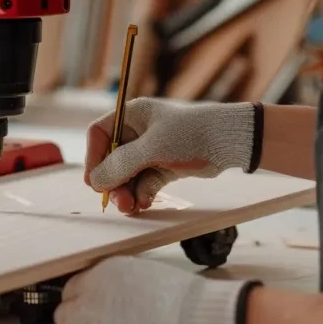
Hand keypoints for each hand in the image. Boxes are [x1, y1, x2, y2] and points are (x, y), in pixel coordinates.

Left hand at [54, 256, 252, 323]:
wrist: (194, 318)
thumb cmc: (181, 298)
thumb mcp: (144, 275)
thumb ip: (120, 283)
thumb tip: (112, 295)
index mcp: (107, 269)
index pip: (75, 284)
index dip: (82, 297)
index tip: (89, 306)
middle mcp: (93, 289)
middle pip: (65, 304)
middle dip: (75, 314)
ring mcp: (92, 316)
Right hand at [84, 98, 258, 214]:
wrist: (229, 142)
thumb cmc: (190, 135)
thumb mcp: (151, 149)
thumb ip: (120, 165)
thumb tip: (95, 181)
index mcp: (132, 115)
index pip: (99, 134)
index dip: (93, 158)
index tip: (95, 182)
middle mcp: (139, 131)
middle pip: (112, 159)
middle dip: (114, 182)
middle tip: (118, 202)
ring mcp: (152, 149)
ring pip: (128, 174)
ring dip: (127, 192)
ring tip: (132, 207)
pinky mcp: (165, 164)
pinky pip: (145, 181)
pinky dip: (143, 193)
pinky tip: (145, 203)